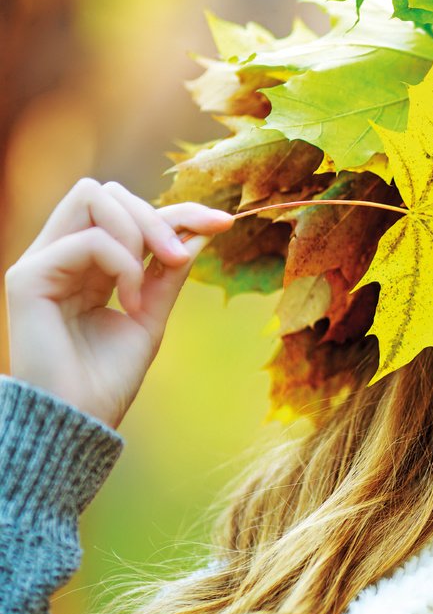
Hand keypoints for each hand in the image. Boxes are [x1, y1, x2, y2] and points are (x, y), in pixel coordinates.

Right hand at [5, 179, 234, 428]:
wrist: (79, 421)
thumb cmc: (109, 378)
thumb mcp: (152, 313)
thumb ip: (170, 271)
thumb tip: (202, 228)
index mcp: (86, 263)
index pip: (129, 212)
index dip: (179, 210)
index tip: (224, 223)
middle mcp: (60, 254)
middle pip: (108, 192)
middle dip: (158, 216)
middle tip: (181, 259)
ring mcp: (41, 262)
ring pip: (92, 196)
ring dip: (139, 230)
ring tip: (154, 278)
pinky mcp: (27, 277)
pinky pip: (89, 241)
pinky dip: (124, 265)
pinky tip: (130, 303)